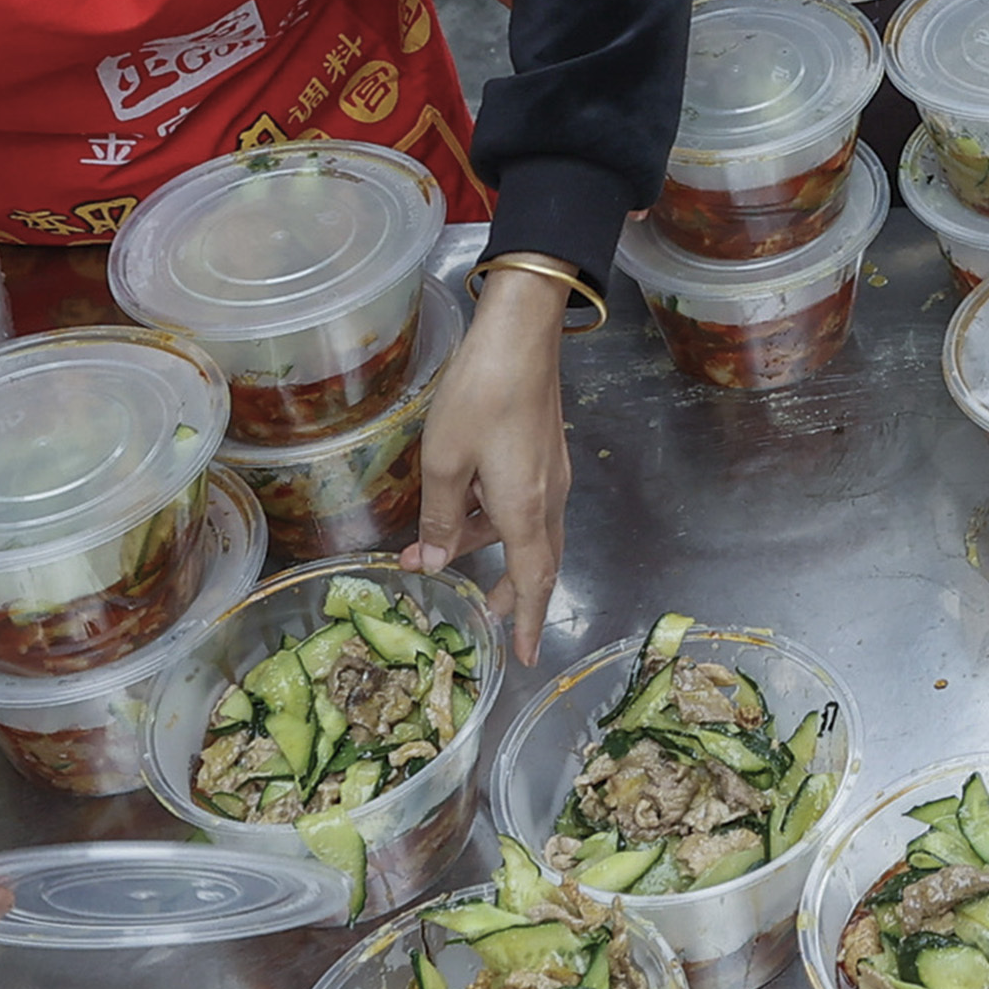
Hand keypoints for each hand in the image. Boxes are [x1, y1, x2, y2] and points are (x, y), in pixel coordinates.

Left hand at [410, 268, 575, 658]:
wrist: (521, 332)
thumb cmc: (480, 395)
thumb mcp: (444, 461)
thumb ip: (441, 518)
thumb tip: (438, 564)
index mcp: (525, 509)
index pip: (533, 581)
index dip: (529, 622)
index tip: (526, 656)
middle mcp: (548, 498)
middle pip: (536, 561)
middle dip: (512, 592)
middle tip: (485, 615)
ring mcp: (550, 473)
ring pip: (526, 530)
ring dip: (490, 548)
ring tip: (439, 552)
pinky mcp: (543, 452)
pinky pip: (524, 503)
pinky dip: (496, 519)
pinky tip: (463, 506)